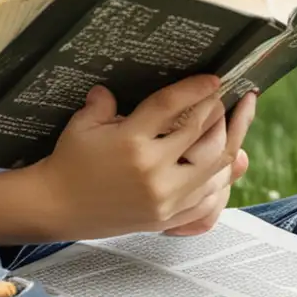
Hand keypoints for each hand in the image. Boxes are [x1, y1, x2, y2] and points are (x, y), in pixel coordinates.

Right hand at [24, 73, 238, 240]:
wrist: (58, 207)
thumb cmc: (69, 162)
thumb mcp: (83, 124)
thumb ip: (103, 103)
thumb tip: (113, 89)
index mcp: (130, 141)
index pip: (171, 106)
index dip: (195, 89)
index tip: (214, 79)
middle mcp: (153, 171)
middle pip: (201, 133)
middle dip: (219, 110)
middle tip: (226, 96)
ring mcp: (165, 198)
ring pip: (214, 166)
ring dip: (230, 140)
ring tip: (238, 121)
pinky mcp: (168, 218)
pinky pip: (209, 199)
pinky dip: (223, 178)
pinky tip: (230, 161)